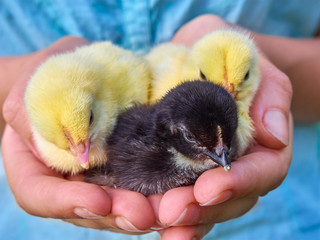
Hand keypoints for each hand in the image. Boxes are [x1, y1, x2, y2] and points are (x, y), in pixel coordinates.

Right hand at [1, 36, 155, 233]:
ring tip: (169, 208)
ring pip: (117, 208)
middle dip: (117, 214)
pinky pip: (140, 190)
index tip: (99, 201)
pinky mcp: (123, 172)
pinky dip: (159, 195)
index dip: (67, 203)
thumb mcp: (41, 84)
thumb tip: (82, 150)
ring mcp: (95, 180)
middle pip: (86, 211)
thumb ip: (53, 113)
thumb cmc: (51, 75)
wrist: (73, 75)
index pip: (39, 195)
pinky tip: (178, 195)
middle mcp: (65, 181)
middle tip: (144, 213)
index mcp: (32, 164)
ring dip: (144, 211)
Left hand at [156, 15, 292, 239]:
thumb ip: (269, 91)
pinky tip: (148, 220)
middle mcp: (239, 164)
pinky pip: (180, 197)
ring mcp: (210, 172)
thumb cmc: (222, 51)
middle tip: (172, 212)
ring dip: (183, 218)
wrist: (193, 54)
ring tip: (157, 221)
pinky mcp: (182, 172)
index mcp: (262, 142)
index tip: (209, 187)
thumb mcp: (247, 58)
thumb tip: (275, 134)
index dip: (239, 182)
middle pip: (232, 199)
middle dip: (204, 208)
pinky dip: (166, 214)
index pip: (262, 171)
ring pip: (206, 207)